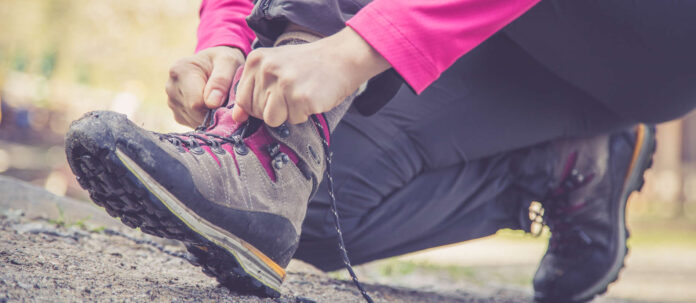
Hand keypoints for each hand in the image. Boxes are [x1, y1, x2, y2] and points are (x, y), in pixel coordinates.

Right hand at [166, 46, 244, 127]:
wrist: (215, 64)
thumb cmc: (223, 61)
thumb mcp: (228, 62)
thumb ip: (221, 80)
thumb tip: (212, 103)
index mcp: (180, 70)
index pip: (196, 102)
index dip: (216, 106)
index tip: (228, 98)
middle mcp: (171, 87)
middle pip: (195, 113)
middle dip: (214, 111)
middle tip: (226, 100)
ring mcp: (172, 102)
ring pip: (195, 120)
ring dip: (211, 116)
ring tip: (218, 101)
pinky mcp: (177, 114)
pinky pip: (194, 124)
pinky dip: (206, 120)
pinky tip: (211, 107)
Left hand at [232, 27, 389, 125]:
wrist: (342, 58)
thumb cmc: (308, 65)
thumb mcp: (275, 68)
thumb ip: (253, 90)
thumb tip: (236, 117)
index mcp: (256, 60)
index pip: (243, 99)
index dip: (260, 105)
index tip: (276, 96)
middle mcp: (267, 70)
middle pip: (257, 112)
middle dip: (275, 109)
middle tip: (293, 93)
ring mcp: (284, 84)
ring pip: (272, 119)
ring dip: (288, 114)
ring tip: (301, 96)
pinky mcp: (300, 97)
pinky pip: (294, 120)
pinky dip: (304, 114)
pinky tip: (312, 97)